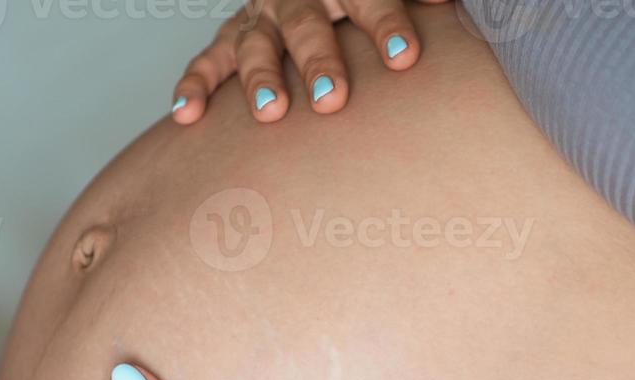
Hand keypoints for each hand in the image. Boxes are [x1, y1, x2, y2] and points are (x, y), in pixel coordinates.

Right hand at [169, 0, 447, 123]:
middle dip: (318, 60)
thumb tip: (448, 2)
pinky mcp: (231, 38)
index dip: (385, 22)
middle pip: (305, 24)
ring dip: (259, 77)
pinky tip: (186, 114)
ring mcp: (260, 17)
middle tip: (332, 98)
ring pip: (255, 44)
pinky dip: (195, 84)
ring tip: (270, 112)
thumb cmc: (356, 0)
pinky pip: (209, 60)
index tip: (405, 55)